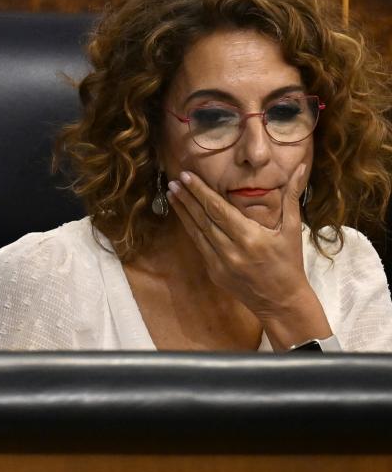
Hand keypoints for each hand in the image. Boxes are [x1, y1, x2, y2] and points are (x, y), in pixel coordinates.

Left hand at [167, 164, 331, 349]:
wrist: (282, 302)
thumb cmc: (290, 263)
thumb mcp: (293, 230)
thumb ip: (291, 197)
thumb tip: (299, 168)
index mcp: (250, 237)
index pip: (218, 209)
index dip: (201, 192)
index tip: (188, 176)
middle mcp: (231, 250)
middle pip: (203, 218)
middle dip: (187, 198)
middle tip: (174, 179)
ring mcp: (219, 263)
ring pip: (196, 232)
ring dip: (183, 211)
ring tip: (172, 193)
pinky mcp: (214, 272)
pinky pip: (199, 245)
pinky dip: (190, 228)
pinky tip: (182, 215)